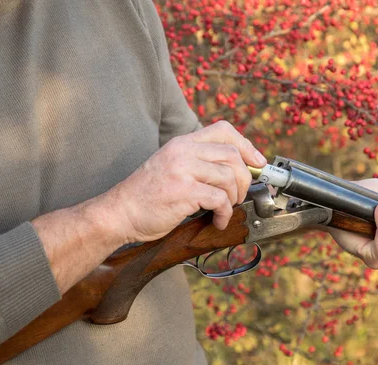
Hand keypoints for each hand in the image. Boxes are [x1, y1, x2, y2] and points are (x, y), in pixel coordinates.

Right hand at [106, 121, 266, 242]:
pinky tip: (218, 221)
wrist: (119, 213)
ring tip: (225, 209)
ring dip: (234, 198)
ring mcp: (183, 170)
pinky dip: (225, 213)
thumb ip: (198, 162)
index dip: (246, 145)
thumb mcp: (172, 166)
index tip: (257, 162)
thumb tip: (236, 169)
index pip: (224, 130)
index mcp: (182, 143)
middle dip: (244, 178)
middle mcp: (183, 151)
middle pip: (232, 155)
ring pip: (229, 177)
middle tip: (239, 195)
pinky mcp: (184, 191)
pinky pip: (220, 199)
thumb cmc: (147, 195)